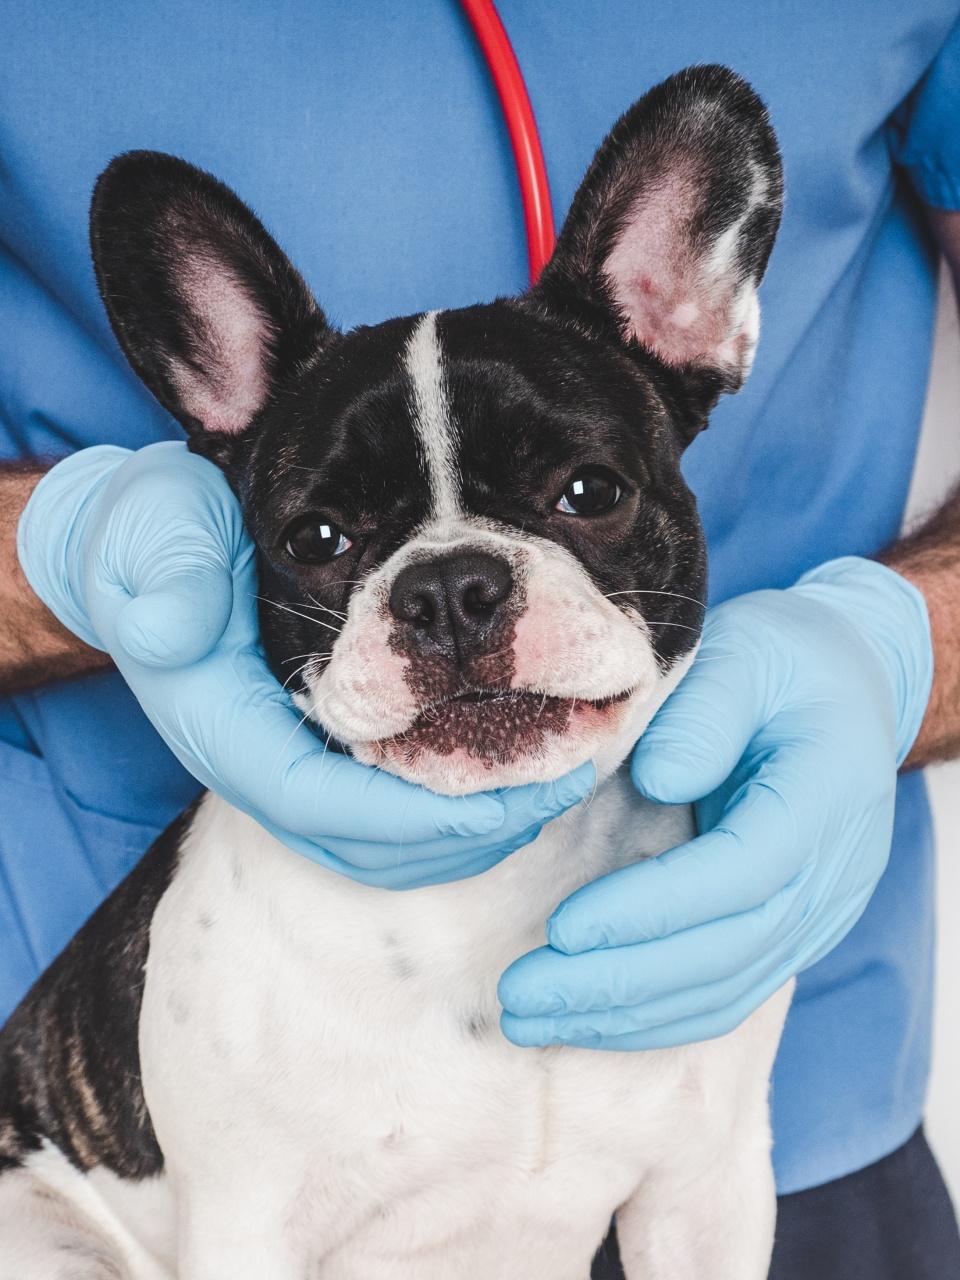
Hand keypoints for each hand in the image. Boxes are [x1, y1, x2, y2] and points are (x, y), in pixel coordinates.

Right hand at [17, 441, 594, 887]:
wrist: (145, 551)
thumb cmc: (160, 530)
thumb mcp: (155, 526)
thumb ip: (166, 567)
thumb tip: (169, 629)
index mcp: (226, 721)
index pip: (322, 802)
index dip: (418, 815)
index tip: (511, 800)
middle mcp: (260, 764)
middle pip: (371, 843)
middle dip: (470, 829)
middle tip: (567, 783)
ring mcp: (290, 769)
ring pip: (389, 844)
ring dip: (477, 827)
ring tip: (562, 778)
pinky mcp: (319, 762)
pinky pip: (392, 820)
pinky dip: (459, 812)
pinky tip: (518, 771)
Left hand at [498, 557, 932, 1047]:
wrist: (849, 687)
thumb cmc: (785, 662)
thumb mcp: (747, 653)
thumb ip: (707, 713)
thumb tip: (658, 780)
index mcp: (824, 796)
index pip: (738, 874)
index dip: (650, 909)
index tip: (564, 929)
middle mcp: (832, 872)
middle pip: (726, 953)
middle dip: (617, 983)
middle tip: (522, 993)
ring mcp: (819, 913)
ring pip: (724, 990)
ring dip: (625, 1015)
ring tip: (533, 1017)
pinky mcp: (793, 933)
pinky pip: (727, 992)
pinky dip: (656, 1016)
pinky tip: (589, 1018)